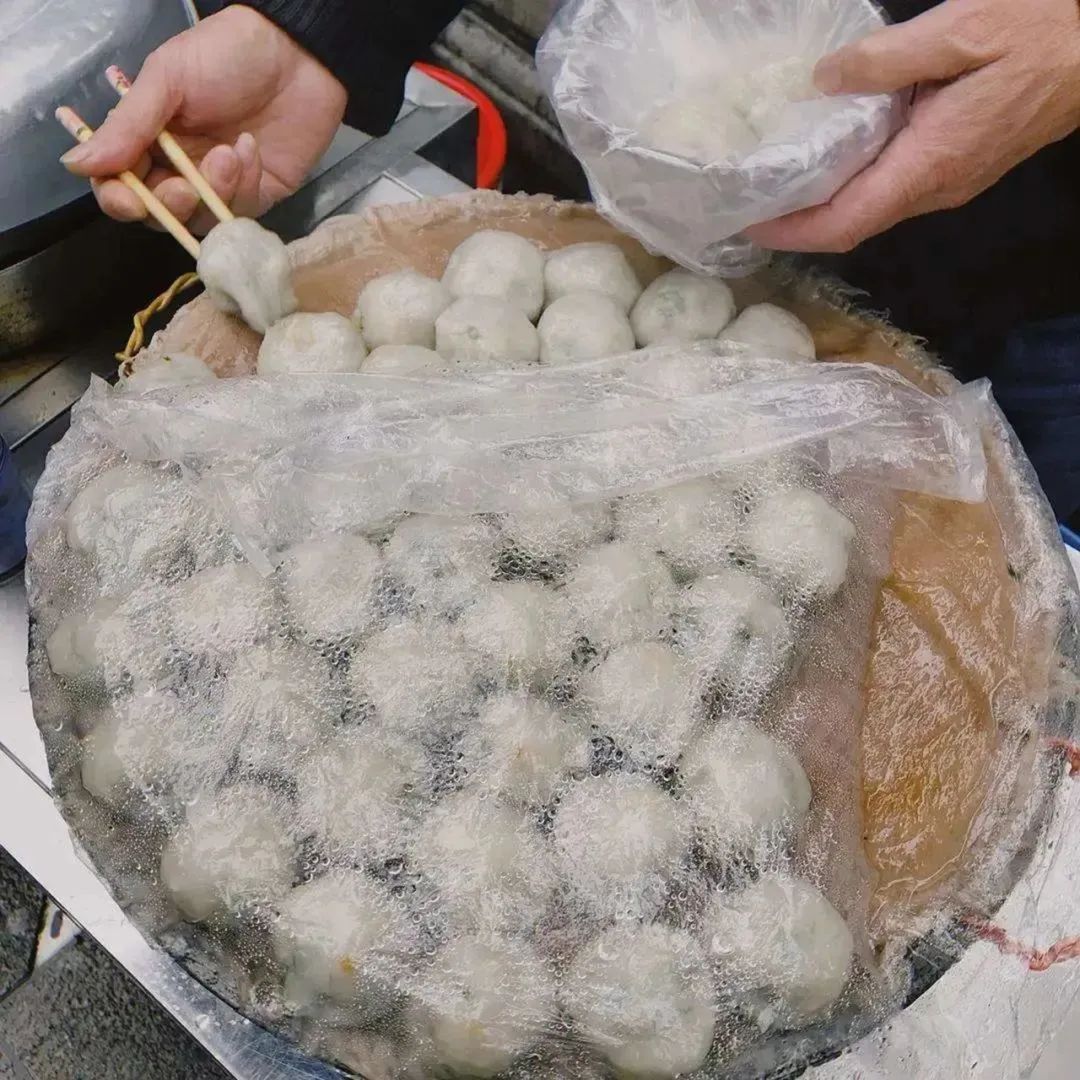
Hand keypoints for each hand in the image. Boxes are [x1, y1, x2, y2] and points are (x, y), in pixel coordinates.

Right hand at [61, 6, 346, 234]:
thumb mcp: (167, 79)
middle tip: (185, 189)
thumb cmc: (227, 54)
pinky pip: (240, 212)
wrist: (297, 52)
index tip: (129, 201)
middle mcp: (180, 168)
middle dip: (170, 207)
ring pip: (202, 220)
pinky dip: (244, 183)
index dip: (120, 200)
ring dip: (213, 192)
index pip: (121, 184)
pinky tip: (249, 147)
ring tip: (230, 152)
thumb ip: (127, 125)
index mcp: (148, 138)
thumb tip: (75, 164)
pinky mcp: (257, 194)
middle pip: (161, 214)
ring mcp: (219, 185)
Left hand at [745, 0, 1079, 252]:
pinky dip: (853, 180)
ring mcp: (949, 182)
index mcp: (931, 163)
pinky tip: (830, 153)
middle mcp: (936, 187)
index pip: (844, 223)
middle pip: (851, 224)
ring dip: (823, 203)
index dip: (791, 231)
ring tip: (777, 180)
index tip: (747, 223)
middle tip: (749, 200)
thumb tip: (823, 80)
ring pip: (871, 208)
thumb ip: (884, 59)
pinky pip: (891, 186)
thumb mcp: (960, 29)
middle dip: (796, 222)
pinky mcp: (957, 166)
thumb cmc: (1045, 29)